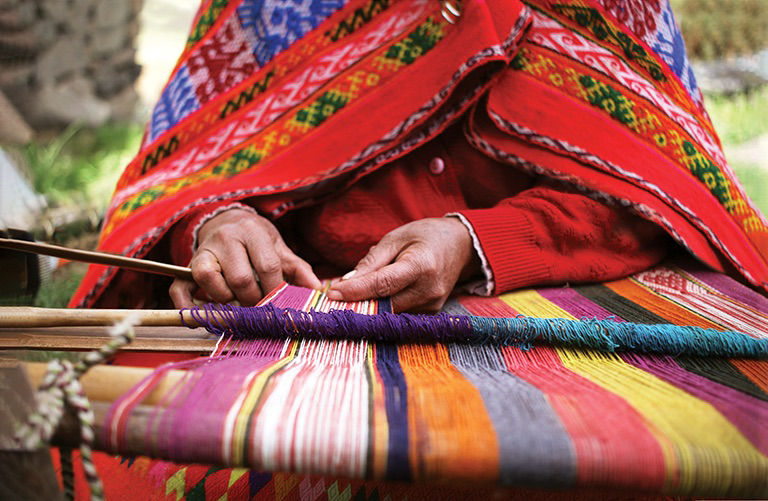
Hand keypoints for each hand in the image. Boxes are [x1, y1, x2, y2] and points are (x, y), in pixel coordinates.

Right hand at [170, 208, 320, 307]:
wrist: (226, 220)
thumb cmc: (257, 240)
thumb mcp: (279, 248)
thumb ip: (298, 269)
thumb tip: (318, 291)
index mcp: (253, 232)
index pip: (267, 266)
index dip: (275, 290)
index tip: (281, 305)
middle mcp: (226, 239)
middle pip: (240, 278)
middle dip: (253, 300)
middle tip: (260, 308)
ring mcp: (203, 252)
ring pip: (210, 281)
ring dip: (225, 301)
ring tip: (237, 305)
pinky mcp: (187, 266)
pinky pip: (180, 288)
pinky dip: (187, 307)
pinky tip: (200, 318)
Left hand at [326, 217, 478, 311]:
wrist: (461, 246)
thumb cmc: (426, 236)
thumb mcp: (396, 237)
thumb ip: (372, 260)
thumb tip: (347, 281)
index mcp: (421, 266)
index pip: (382, 285)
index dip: (355, 291)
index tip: (332, 294)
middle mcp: (429, 290)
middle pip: (384, 304)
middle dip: (357, 302)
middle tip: (333, 298)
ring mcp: (432, 305)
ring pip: (390, 312)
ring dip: (369, 306)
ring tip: (351, 295)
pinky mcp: (431, 312)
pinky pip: (400, 314)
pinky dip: (383, 307)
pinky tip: (371, 298)